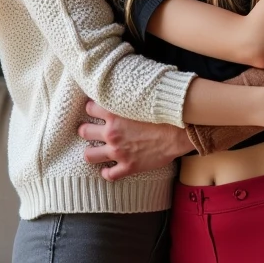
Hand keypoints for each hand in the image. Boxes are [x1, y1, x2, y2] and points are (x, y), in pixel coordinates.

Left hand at [78, 100, 193, 179]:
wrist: (179, 133)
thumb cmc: (164, 114)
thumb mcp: (142, 100)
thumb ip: (128, 98)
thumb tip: (125, 88)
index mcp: (114, 115)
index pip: (90, 108)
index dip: (91, 108)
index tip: (94, 109)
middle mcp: (112, 134)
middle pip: (84, 131)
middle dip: (85, 130)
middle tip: (90, 129)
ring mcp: (119, 152)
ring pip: (90, 155)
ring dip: (91, 152)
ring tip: (95, 150)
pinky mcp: (128, 166)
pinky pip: (109, 174)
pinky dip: (107, 172)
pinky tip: (108, 168)